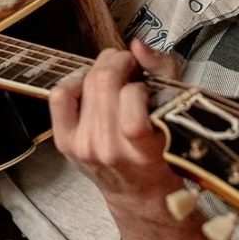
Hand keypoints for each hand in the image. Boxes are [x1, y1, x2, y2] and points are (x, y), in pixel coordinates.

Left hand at [48, 40, 185, 212]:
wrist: (139, 193)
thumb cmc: (164, 155)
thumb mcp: (178, 114)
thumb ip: (164, 74)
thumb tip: (138, 46)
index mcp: (143, 147)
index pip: (132, 96)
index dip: (139, 78)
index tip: (145, 76)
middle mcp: (109, 148)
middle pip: (104, 82)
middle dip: (119, 63)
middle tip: (128, 65)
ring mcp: (84, 146)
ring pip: (85, 83)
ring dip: (101, 70)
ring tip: (114, 76)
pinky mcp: (66, 143)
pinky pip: (60, 97)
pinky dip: (74, 83)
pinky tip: (89, 87)